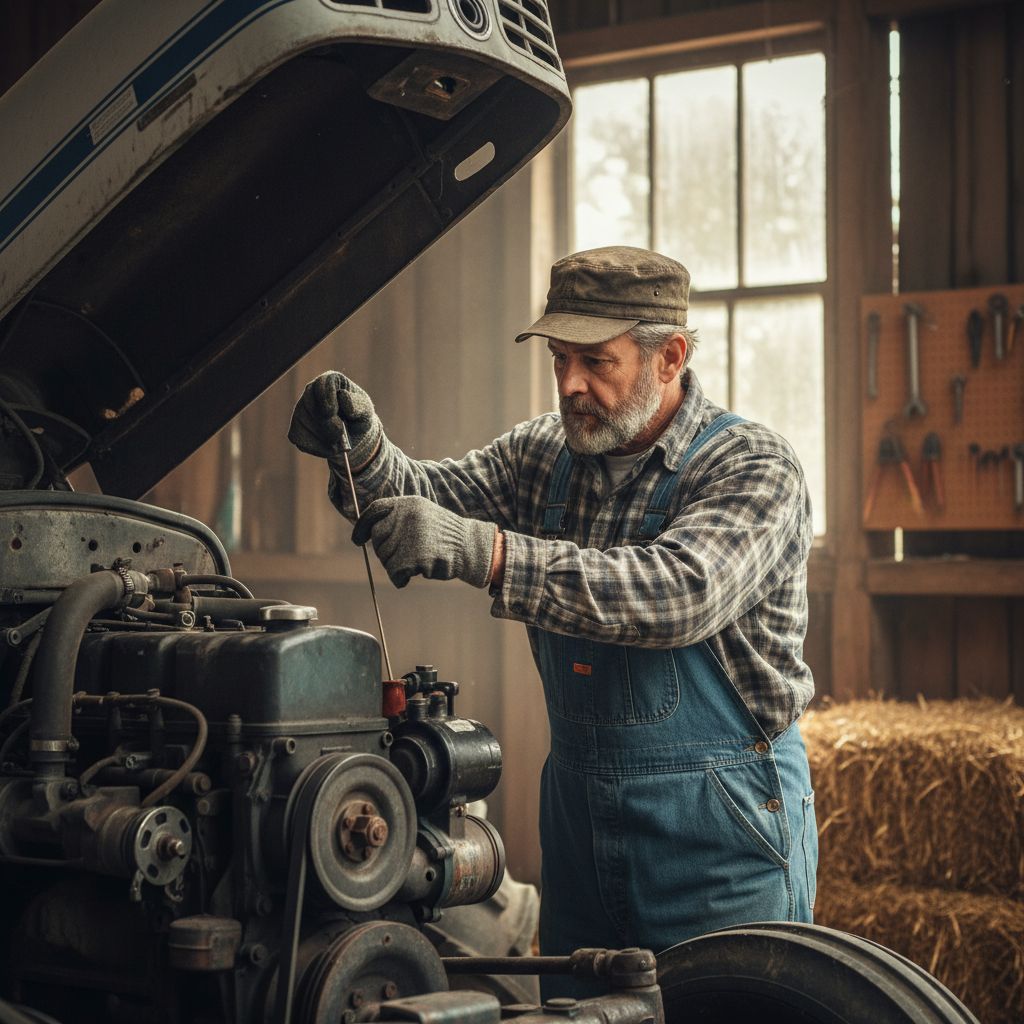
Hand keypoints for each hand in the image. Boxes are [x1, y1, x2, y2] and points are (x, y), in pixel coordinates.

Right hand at [288, 371, 381, 467]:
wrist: (354, 435)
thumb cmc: (359, 417)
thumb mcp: (366, 410)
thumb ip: (357, 404)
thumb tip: (342, 397)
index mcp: (330, 381)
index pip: (322, 383)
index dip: (325, 397)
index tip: (332, 412)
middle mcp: (311, 392)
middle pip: (310, 405)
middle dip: (325, 423)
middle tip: (339, 434)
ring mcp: (301, 410)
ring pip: (303, 423)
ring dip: (322, 437)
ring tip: (338, 442)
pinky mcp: (296, 428)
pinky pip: (299, 437)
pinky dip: (315, 447)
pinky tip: (329, 448)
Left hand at [352, 496, 496, 588]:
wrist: (470, 547)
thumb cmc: (444, 535)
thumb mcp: (422, 515)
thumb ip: (398, 520)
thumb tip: (369, 534)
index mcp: (408, 504)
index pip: (376, 510)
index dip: (363, 526)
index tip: (358, 540)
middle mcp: (407, 516)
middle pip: (378, 538)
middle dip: (384, 552)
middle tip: (401, 559)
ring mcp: (411, 535)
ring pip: (385, 557)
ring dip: (395, 566)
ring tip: (414, 565)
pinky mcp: (415, 556)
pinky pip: (395, 571)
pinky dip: (399, 578)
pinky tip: (409, 578)